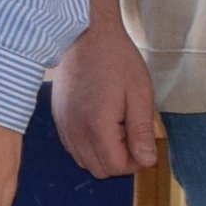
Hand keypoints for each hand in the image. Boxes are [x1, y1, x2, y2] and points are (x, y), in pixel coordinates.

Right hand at [49, 21, 165, 177]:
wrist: (85, 35)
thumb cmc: (116, 59)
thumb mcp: (139, 93)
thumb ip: (141, 131)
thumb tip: (147, 161)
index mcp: (97, 126)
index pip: (116, 167)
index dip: (136, 162)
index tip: (144, 142)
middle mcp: (75, 131)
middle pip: (99, 170)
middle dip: (119, 160)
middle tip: (132, 133)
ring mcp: (63, 126)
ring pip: (84, 161)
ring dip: (103, 153)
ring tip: (117, 127)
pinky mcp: (58, 119)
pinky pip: (73, 148)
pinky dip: (89, 145)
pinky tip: (100, 122)